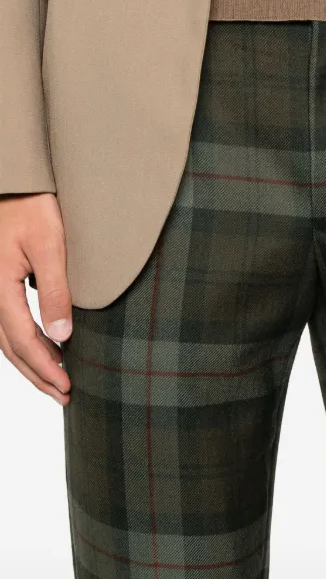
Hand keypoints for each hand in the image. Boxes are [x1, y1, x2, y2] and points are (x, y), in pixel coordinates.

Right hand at [0, 193, 71, 404]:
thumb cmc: (32, 207)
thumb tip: (62, 334)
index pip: (22, 341)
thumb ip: (55, 290)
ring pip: (6, 339)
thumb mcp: (49, 246)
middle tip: (64, 395)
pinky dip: (24, 342)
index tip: (67, 387)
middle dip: (37, 374)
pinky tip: (45, 348)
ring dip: (30, 362)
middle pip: (10, 348)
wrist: (15, 183)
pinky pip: (6, 323)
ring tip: (56, 381)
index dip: (45, 368)